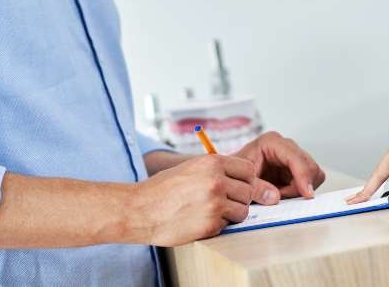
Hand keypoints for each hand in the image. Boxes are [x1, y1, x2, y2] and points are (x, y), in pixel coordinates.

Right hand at [125, 154, 256, 245]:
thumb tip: (246, 179)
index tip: (236, 185)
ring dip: (232, 213)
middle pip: (249, 191)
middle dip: (239, 198)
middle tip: (224, 202)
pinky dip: (218, 225)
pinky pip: (228, 225)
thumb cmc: (163, 188)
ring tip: (213, 212)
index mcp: (212, 163)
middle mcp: (216, 181)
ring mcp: (215, 204)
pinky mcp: (210, 225)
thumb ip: (217, 170)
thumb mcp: (191, 168)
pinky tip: (201, 220)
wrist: (140, 210)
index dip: (244, 179)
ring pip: (243, 211)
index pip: (249, 169)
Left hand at [235, 131, 325, 202]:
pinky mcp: (295, 170)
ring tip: (280, 196)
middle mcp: (285, 146)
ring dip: (300, 189)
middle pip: (310, 165)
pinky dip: (300, 191)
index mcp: (271, 142)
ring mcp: (292, 158)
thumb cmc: (233, 175)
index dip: (303, 176)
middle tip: (283, 198)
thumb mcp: (241, 181)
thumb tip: (277, 197)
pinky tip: (283, 194)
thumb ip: (257, 188)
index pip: (295, 157)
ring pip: (314, 175)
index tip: (307, 194)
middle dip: (301, 185)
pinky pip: (310, 182)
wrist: (229, 178)